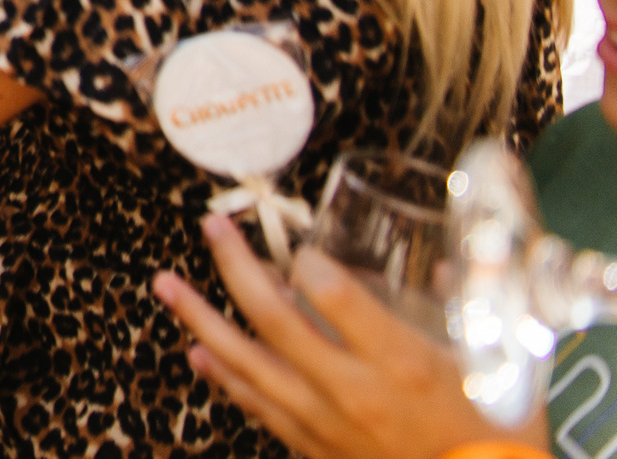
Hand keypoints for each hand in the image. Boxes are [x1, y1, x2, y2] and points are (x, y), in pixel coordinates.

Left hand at [153, 213, 537, 458]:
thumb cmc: (498, 431)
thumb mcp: (498, 363)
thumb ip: (465, 306)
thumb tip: (443, 261)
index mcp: (403, 362)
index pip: (334, 294)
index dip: (310, 261)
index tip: (303, 247)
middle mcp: (354, 390)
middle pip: (275, 319)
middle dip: (236, 267)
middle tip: (210, 227)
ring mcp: (326, 421)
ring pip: (247, 363)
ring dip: (201, 319)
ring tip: (165, 285)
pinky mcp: (314, 445)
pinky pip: (256, 405)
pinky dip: (222, 376)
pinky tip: (196, 352)